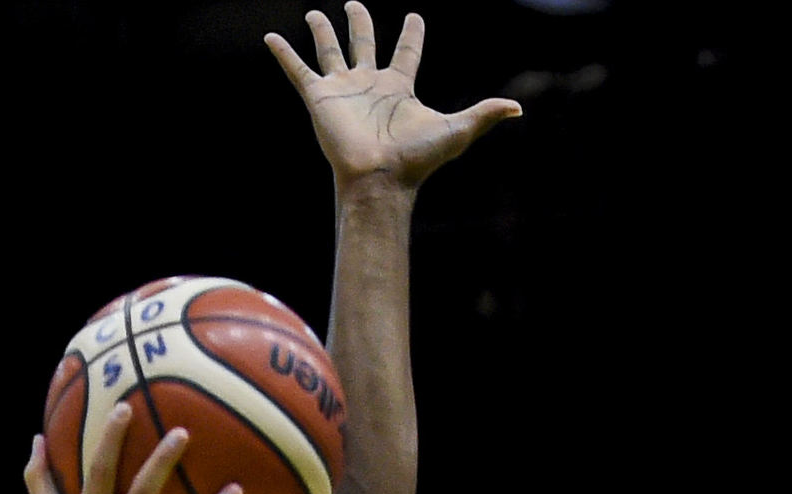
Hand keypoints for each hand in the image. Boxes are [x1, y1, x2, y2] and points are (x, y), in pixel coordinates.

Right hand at [266, 6, 521, 191]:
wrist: (379, 179)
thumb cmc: (416, 159)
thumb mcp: (457, 130)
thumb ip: (484, 114)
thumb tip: (519, 108)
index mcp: (398, 87)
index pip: (406, 52)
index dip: (412, 33)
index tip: (414, 16)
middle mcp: (368, 84)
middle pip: (363, 43)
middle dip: (359, 22)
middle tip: (354, 3)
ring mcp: (342, 90)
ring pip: (330, 51)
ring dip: (322, 31)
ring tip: (316, 13)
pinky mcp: (319, 98)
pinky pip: (298, 71)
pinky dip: (284, 54)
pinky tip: (271, 38)